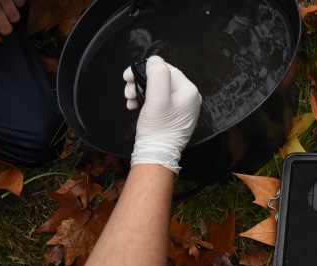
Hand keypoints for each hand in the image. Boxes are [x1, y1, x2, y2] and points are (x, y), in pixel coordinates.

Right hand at [123, 56, 201, 173]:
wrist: (155, 154)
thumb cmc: (158, 128)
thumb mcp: (157, 98)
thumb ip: (157, 75)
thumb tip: (155, 60)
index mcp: (189, 91)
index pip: (167, 69)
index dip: (146, 69)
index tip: (128, 76)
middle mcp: (188, 98)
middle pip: (161, 79)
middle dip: (141, 81)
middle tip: (127, 90)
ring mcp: (180, 108)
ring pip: (156, 89)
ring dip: (139, 91)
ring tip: (129, 99)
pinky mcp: (172, 116)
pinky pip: (157, 101)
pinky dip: (144, 101)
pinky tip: (133, 106)